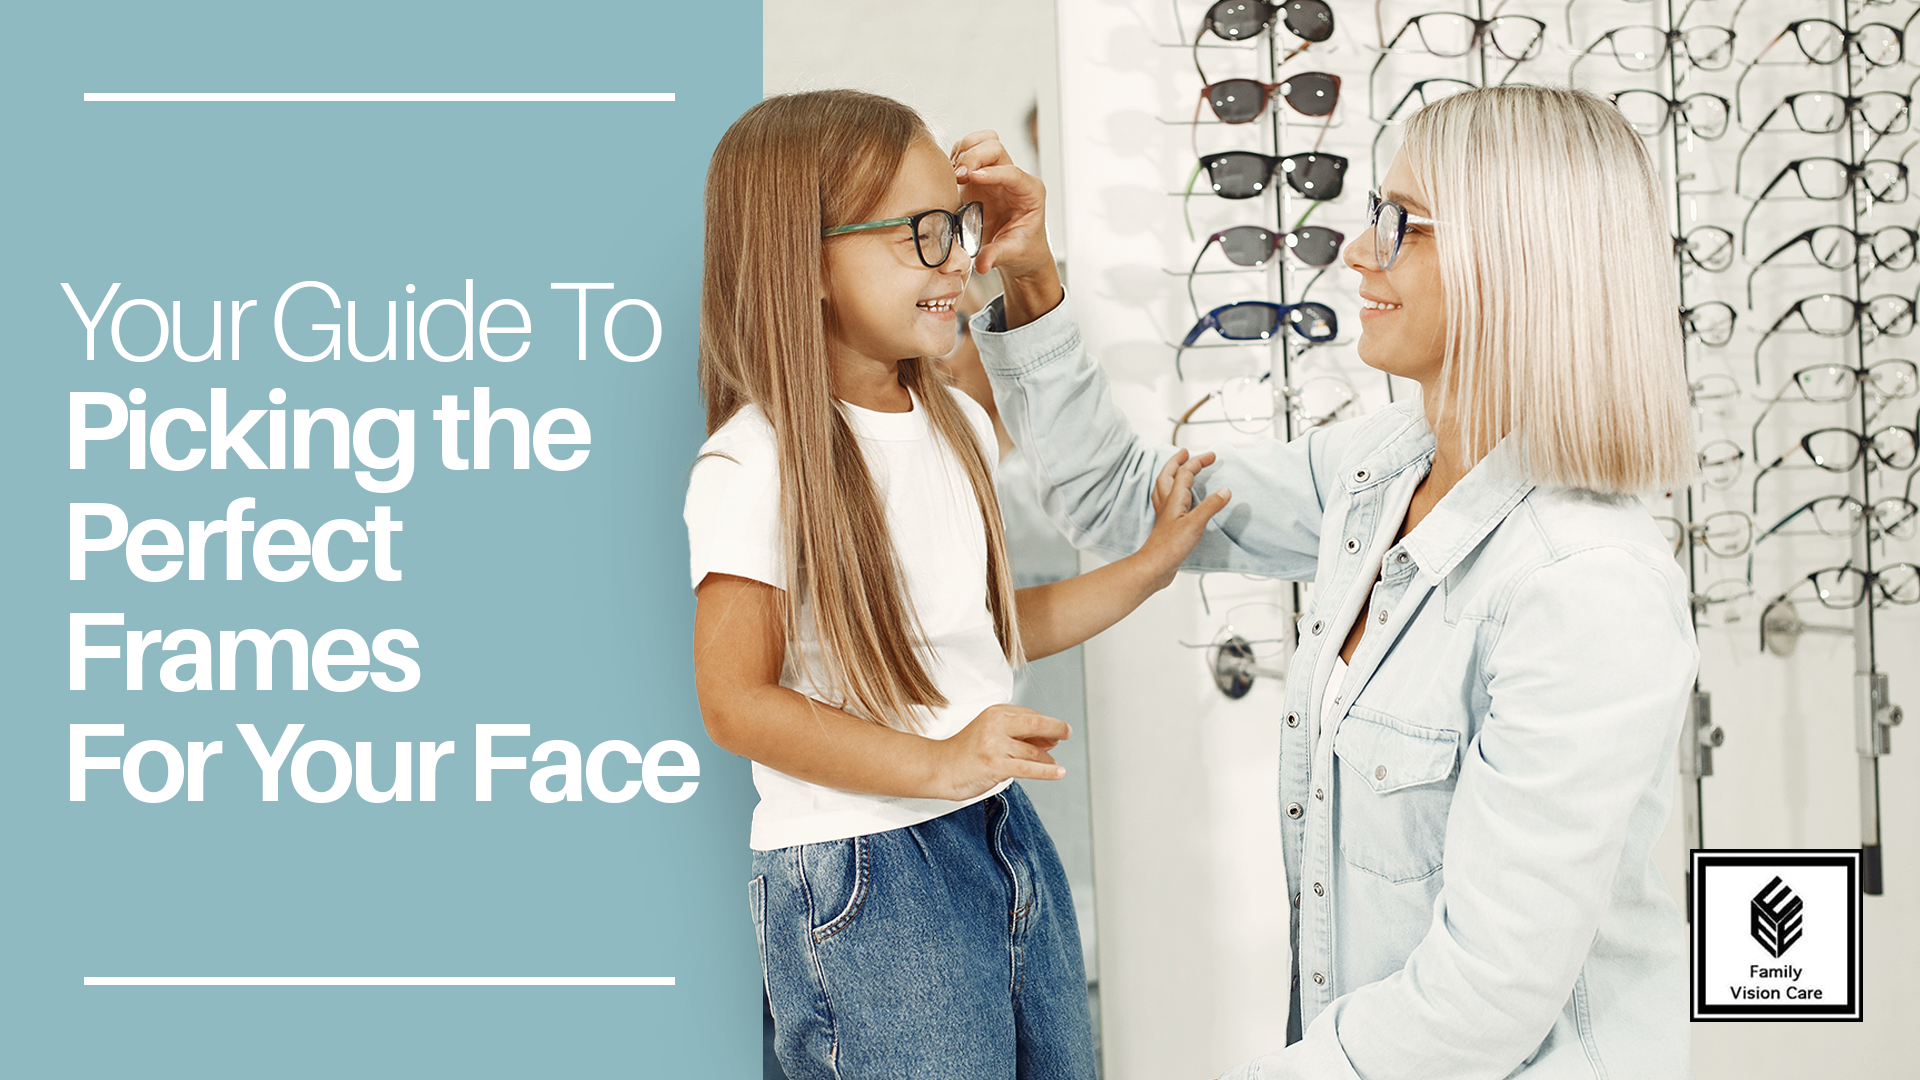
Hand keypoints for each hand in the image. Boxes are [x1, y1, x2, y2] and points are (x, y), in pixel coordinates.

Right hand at [932, 704, 1070, 801]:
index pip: (1029, 715)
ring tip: (1054, 765)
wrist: (937, 768)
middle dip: (1056, 728)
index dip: (1045, 725)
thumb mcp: (989, 734)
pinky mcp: (995, 765)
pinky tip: (1059, 772)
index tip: (1055, 733)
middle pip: (1036, 724)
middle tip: (1067, 732)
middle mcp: (996, 725)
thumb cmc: (964, 753)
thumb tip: (1050, 739)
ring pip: (1033, 751)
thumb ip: (1016, 734)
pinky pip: (1029, 768)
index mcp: (995, 713)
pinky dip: (1047, 771)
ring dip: (1048, 759)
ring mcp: (995, 745)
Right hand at [950, 129, 1052, 279]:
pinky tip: (949, 175)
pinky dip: (956, 156)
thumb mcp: (1012, 254)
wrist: (1019, 251)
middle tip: (958, 176)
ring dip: (964, 152)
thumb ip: (996, 256)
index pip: (1011, 171)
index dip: (991, 172)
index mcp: (1029, 192)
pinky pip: (968, 152)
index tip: (971, 177)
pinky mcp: (980, 176)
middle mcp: (1013, 177)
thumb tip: (982, 264)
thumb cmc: (1022, 249)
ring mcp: (996, 174)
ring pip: (982, 142)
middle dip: (974, 156)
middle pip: (995, 147)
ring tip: (953, 174)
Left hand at [1141, 450, 1232, 588]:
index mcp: (1174, 499)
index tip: (1212, 455)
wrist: (1155, 566)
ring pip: (1164, 487)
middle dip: (1177, 461)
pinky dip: (1170, 493)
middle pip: (1168, 475)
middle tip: (1186, 453)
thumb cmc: (1171, 547)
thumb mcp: (1196, 524)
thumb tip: (1225, 490)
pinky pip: (1165, 501)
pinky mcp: (1166, 525)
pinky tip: (1175, 500)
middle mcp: (1167, 503)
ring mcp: (1165, 514)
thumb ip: (1210, 506)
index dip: (1198, 462)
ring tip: (1177, 469)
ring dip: (1170, 474)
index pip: (1185, 473)